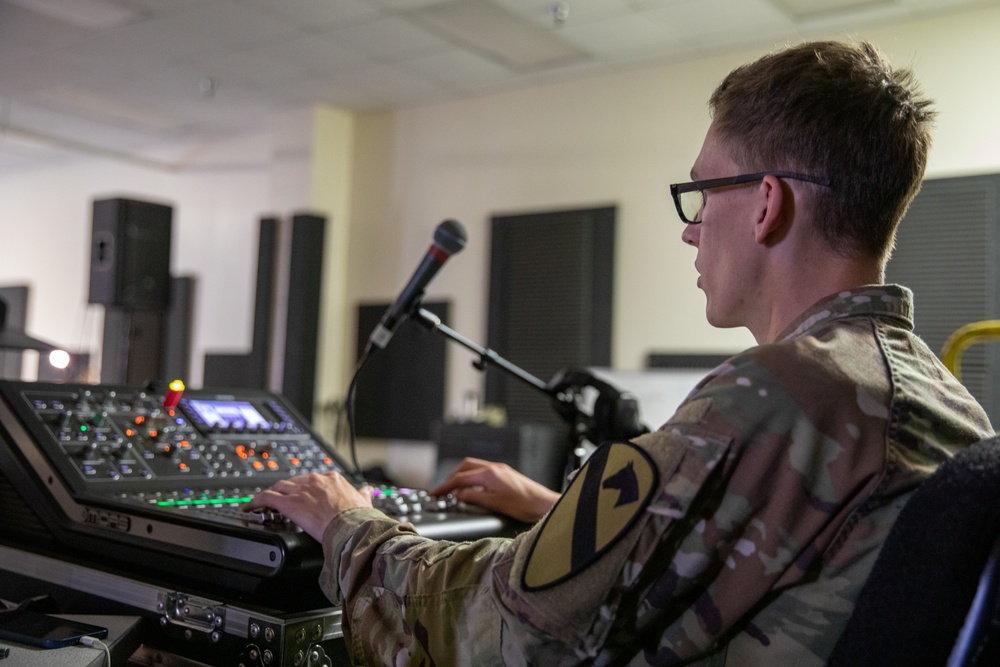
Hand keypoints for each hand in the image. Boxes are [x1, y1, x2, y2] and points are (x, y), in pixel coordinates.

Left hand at [246, 472, 371, 540]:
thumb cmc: (358, 518)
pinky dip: (256, 501)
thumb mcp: (364, 502)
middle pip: (294, 481)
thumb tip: (366, 491)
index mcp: (332, 478)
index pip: (313, 479)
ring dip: (270, 494)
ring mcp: (301, 490)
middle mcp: (315, 480)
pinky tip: (250, 507)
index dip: (305, 487)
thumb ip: (363, 494)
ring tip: (262, 502)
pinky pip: (267, 498)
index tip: (302, 494)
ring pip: (279, 487)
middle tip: (281, 499)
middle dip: (287, 490)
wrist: (351, 527)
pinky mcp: (290, 503)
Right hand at [430, 458, 559, 522]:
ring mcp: (500, 470)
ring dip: (462, 477)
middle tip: (443, 490)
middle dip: (451, 477)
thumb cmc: (524, 505)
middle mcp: (494, 468)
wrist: (544, 504)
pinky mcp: (505, 475)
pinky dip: (472, 479)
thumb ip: (473, 497)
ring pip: (474, 468)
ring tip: (455, 490)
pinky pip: (483, 472)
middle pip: (465, 467)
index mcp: (489, 474)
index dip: (445, 486)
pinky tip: (472, 490)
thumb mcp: (494, 504)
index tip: (435, 493)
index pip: (460, 478)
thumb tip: (458, 494)